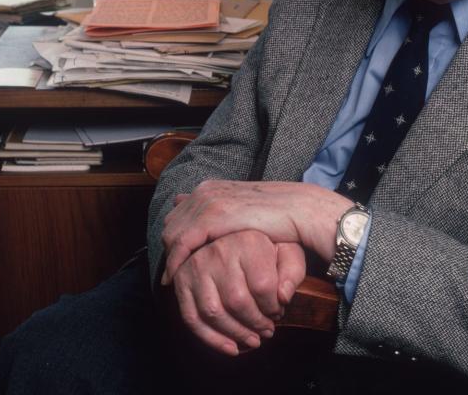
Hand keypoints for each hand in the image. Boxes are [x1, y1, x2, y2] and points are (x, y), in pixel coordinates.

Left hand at [161, 179, 352, 283]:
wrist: (299, 210)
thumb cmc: (278, 216)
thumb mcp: (245, 211)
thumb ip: (223, 213)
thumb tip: (210, 220)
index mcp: (212, 187)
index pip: (178, 212)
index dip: (174, 236)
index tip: (175, 258)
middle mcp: (205, 190)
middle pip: (171, 222)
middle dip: (168, 248)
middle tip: (171, 272)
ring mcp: (208, 202)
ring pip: (172, 233)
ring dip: (169, 257)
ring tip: (172, 279)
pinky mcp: (213, 217)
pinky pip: (182, 242)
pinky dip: (175, 261)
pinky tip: (175, 277)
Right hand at [170, 230, 305, 355]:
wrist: (233, 234)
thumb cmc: (266, 247)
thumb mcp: (288, 251)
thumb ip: (293, 271)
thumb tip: (283, 298)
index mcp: (247, 240)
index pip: (263, 285)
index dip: (274, 307)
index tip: (279, 312)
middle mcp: (218, 250)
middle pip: (237, 301)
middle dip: (255, 323)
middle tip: (267, 330)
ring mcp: (196, 265)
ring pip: (213, 312)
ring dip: (235, 334)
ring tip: (253, 340)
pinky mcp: (181, 281)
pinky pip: (192, 317)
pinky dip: (211, 339)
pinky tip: (231, 347)